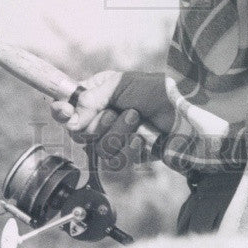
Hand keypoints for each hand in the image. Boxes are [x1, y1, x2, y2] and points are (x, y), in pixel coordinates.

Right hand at [50, 69, 175, 145]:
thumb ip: (90, 101)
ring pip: (100, 150)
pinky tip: (143, 138)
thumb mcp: (119, 85)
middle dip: (102, 124)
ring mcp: (118, 137)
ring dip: (120, 135)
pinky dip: (130, 150)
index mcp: (98, 95)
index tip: (63, 111)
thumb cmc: (155, 90)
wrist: (185, 109)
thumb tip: (69, 122)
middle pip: (82, 134)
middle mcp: (105, 117)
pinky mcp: (132, 154)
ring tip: (138, 120)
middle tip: (121, 111)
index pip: (69, 108)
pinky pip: (117, 162)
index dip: (63, 112)